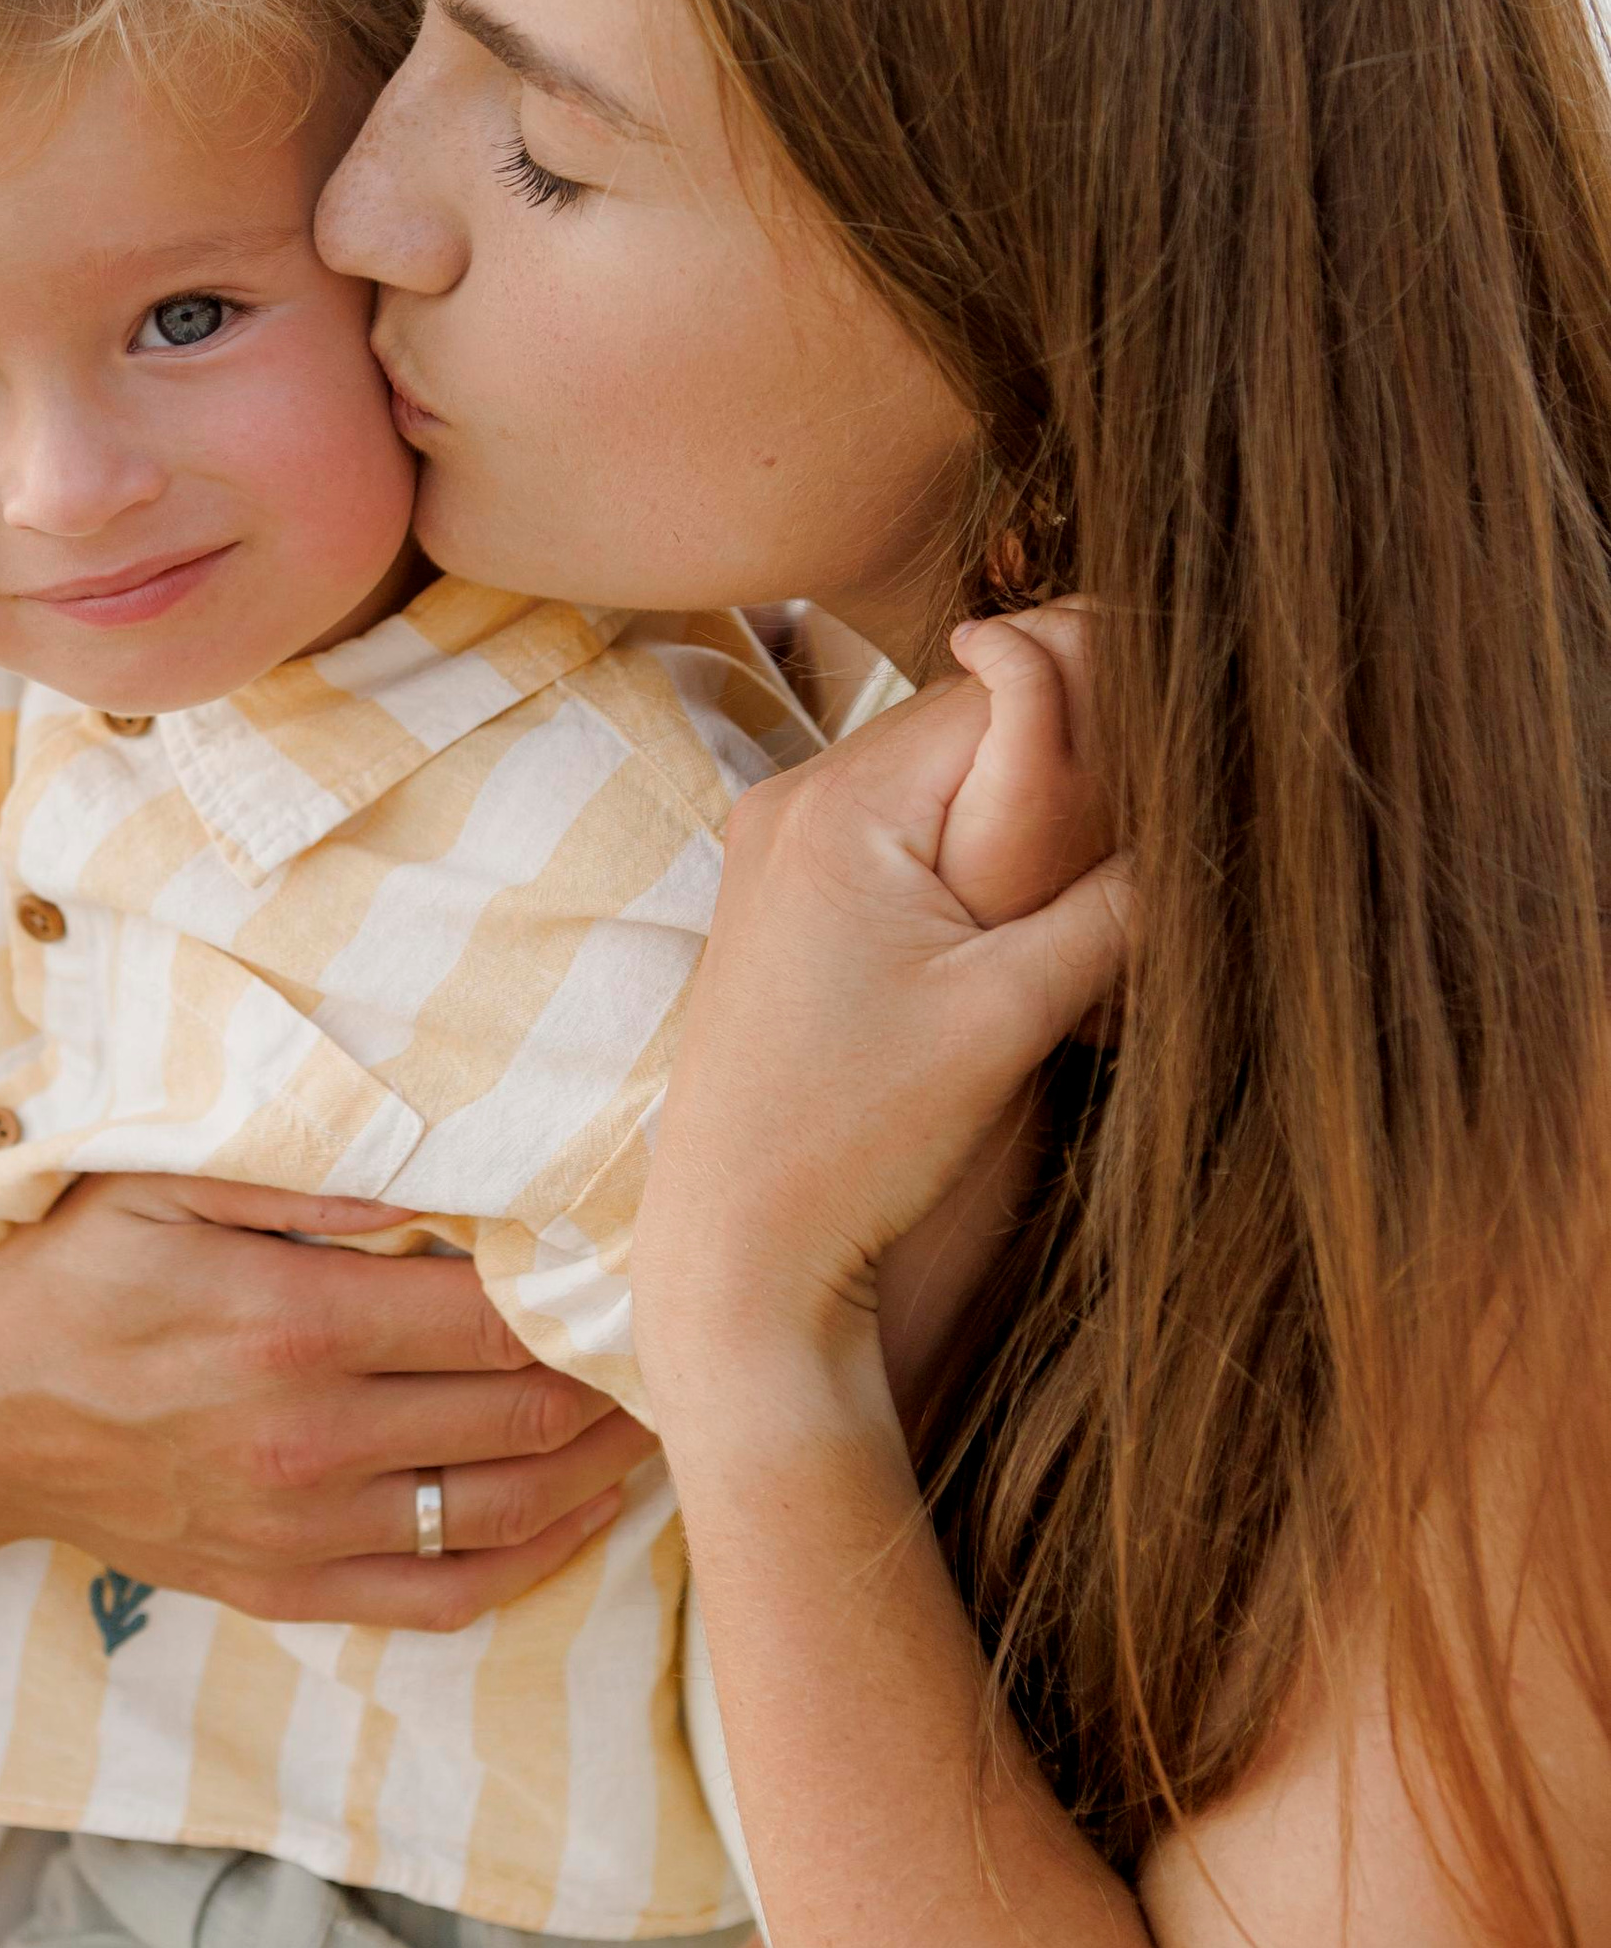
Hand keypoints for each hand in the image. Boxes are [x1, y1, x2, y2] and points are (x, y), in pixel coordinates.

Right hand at [0, 1172, 648, 1628]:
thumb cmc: (82, 1278)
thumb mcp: (174, 1183)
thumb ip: (313, 1178)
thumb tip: (442, 1172)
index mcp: (297, 1321)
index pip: (497, 1316)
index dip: (584, 1295)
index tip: (637, 1265)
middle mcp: (314, 1437)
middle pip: (524, 1413)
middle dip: (616, 1378)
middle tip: (672, 1339)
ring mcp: (306, 1528)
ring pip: (506, 1511)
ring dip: (601, 1469)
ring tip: (655, 1421)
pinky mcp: (289, 1589)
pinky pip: (446, 1595)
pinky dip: (532, 1562)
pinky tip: (581, 1516)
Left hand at [632, 667, 1129, 1437]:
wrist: (736, 1253)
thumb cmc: (861, 1139)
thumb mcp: (1013, 1016)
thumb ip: (1116, 910)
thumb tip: (1212, 832)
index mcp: (839, 802)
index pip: (999, 694)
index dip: (1101, 710)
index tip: (1180, 751)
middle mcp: (789, 800)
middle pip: (964, 732)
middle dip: (1061, 763)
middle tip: (1151, 815)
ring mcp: (772, 850)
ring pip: (935, 785)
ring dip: (1016, 812)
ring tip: (1093, 870)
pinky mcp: (778, 904)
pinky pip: (896, 835)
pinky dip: (964, 854)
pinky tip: (1013, 916)